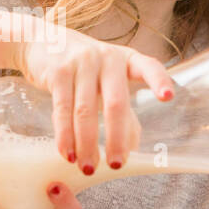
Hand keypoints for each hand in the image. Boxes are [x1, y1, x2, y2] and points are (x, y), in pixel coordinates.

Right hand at [12, 25, 176, 175]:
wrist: (40, 41)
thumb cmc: (80, 67)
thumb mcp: (104, 79)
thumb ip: (121, 107)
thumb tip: (133, 147)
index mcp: (125, 59)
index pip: (148, 67)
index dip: (158, 81)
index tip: (168, 97)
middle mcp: (107, 58)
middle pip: (115, 103)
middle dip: (115, 138)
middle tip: (116, 165)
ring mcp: (82, 63)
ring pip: (86, 111)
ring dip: (87, 144)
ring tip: (88, 167)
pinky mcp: (58, 72)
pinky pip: (63, 109)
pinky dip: (65, 135)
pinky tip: (67, 153)